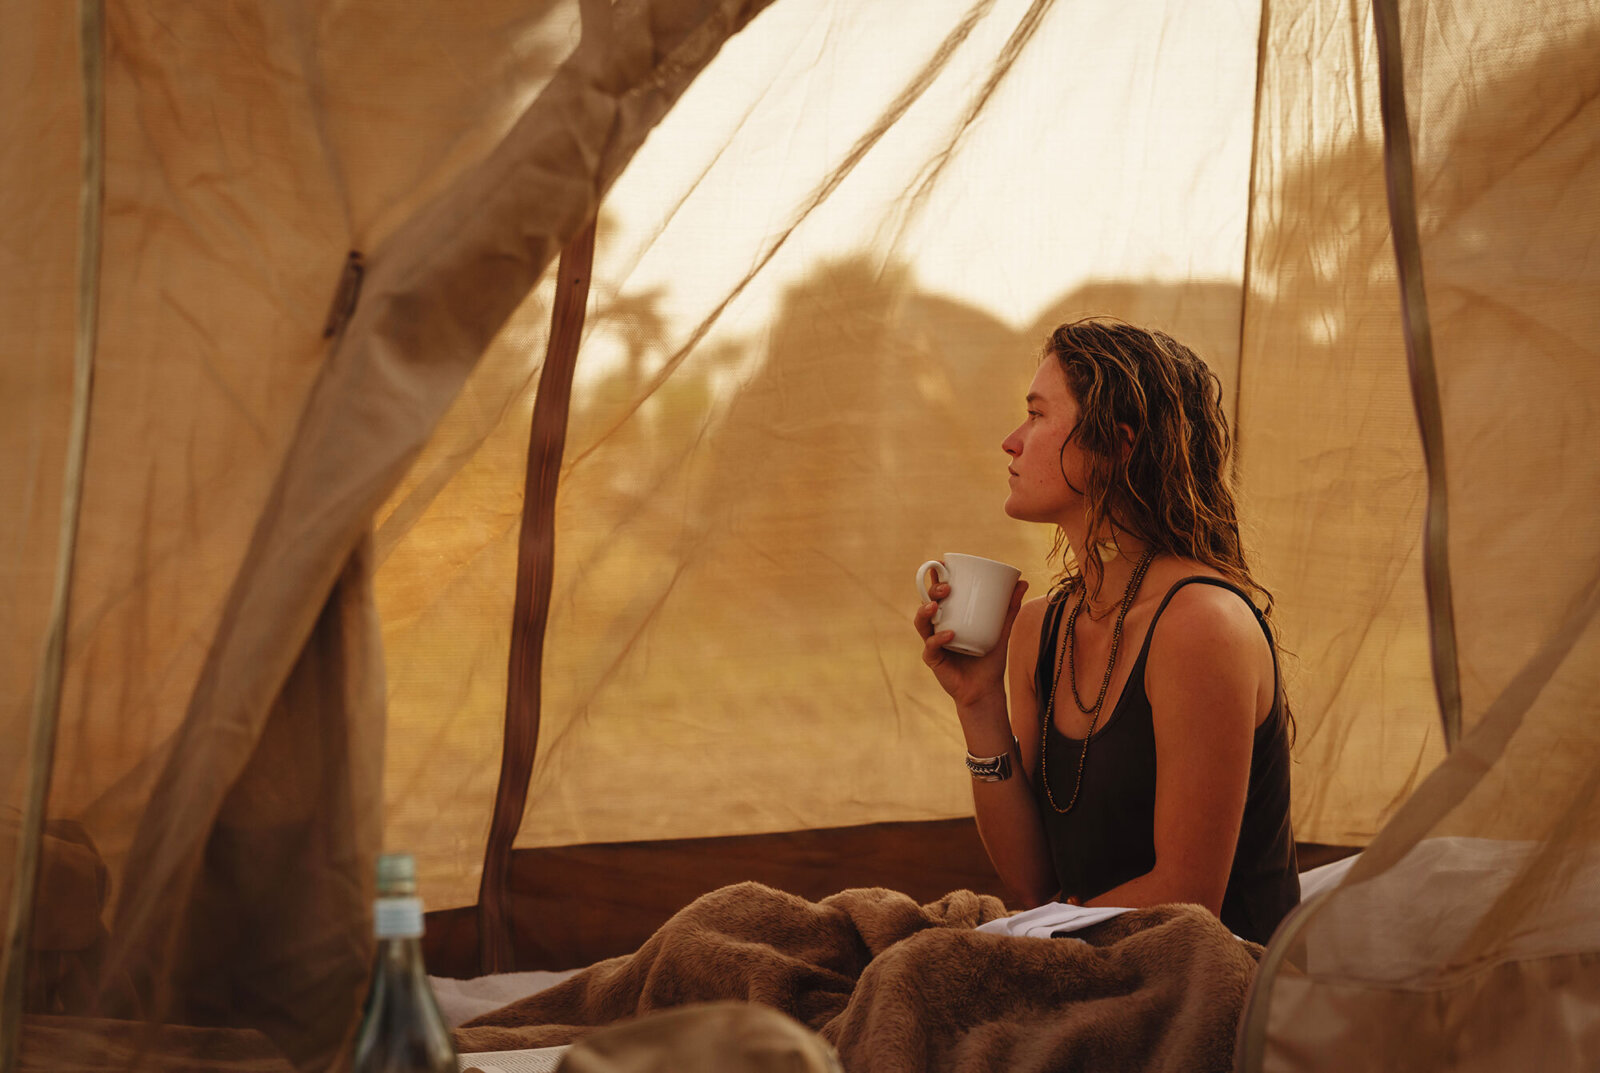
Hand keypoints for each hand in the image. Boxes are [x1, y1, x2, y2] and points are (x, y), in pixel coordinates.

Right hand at [914, 576, 1027, 707]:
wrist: (986, 689)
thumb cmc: (990, 659)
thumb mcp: (1002, 629)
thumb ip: (1010, 607)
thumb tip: (1023, 582)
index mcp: (949, 616)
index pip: (937, 593)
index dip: (934, 577)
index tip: (940, 564)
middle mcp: (937, 627)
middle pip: (926, 603)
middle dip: (932, 591)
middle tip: (946, 587)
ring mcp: (933, 643)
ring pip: (921, 623)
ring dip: (925, 611)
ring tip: (936, 605)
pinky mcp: (933, 660)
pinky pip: (930, 647)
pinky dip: (938, 639)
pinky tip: (949, 634)